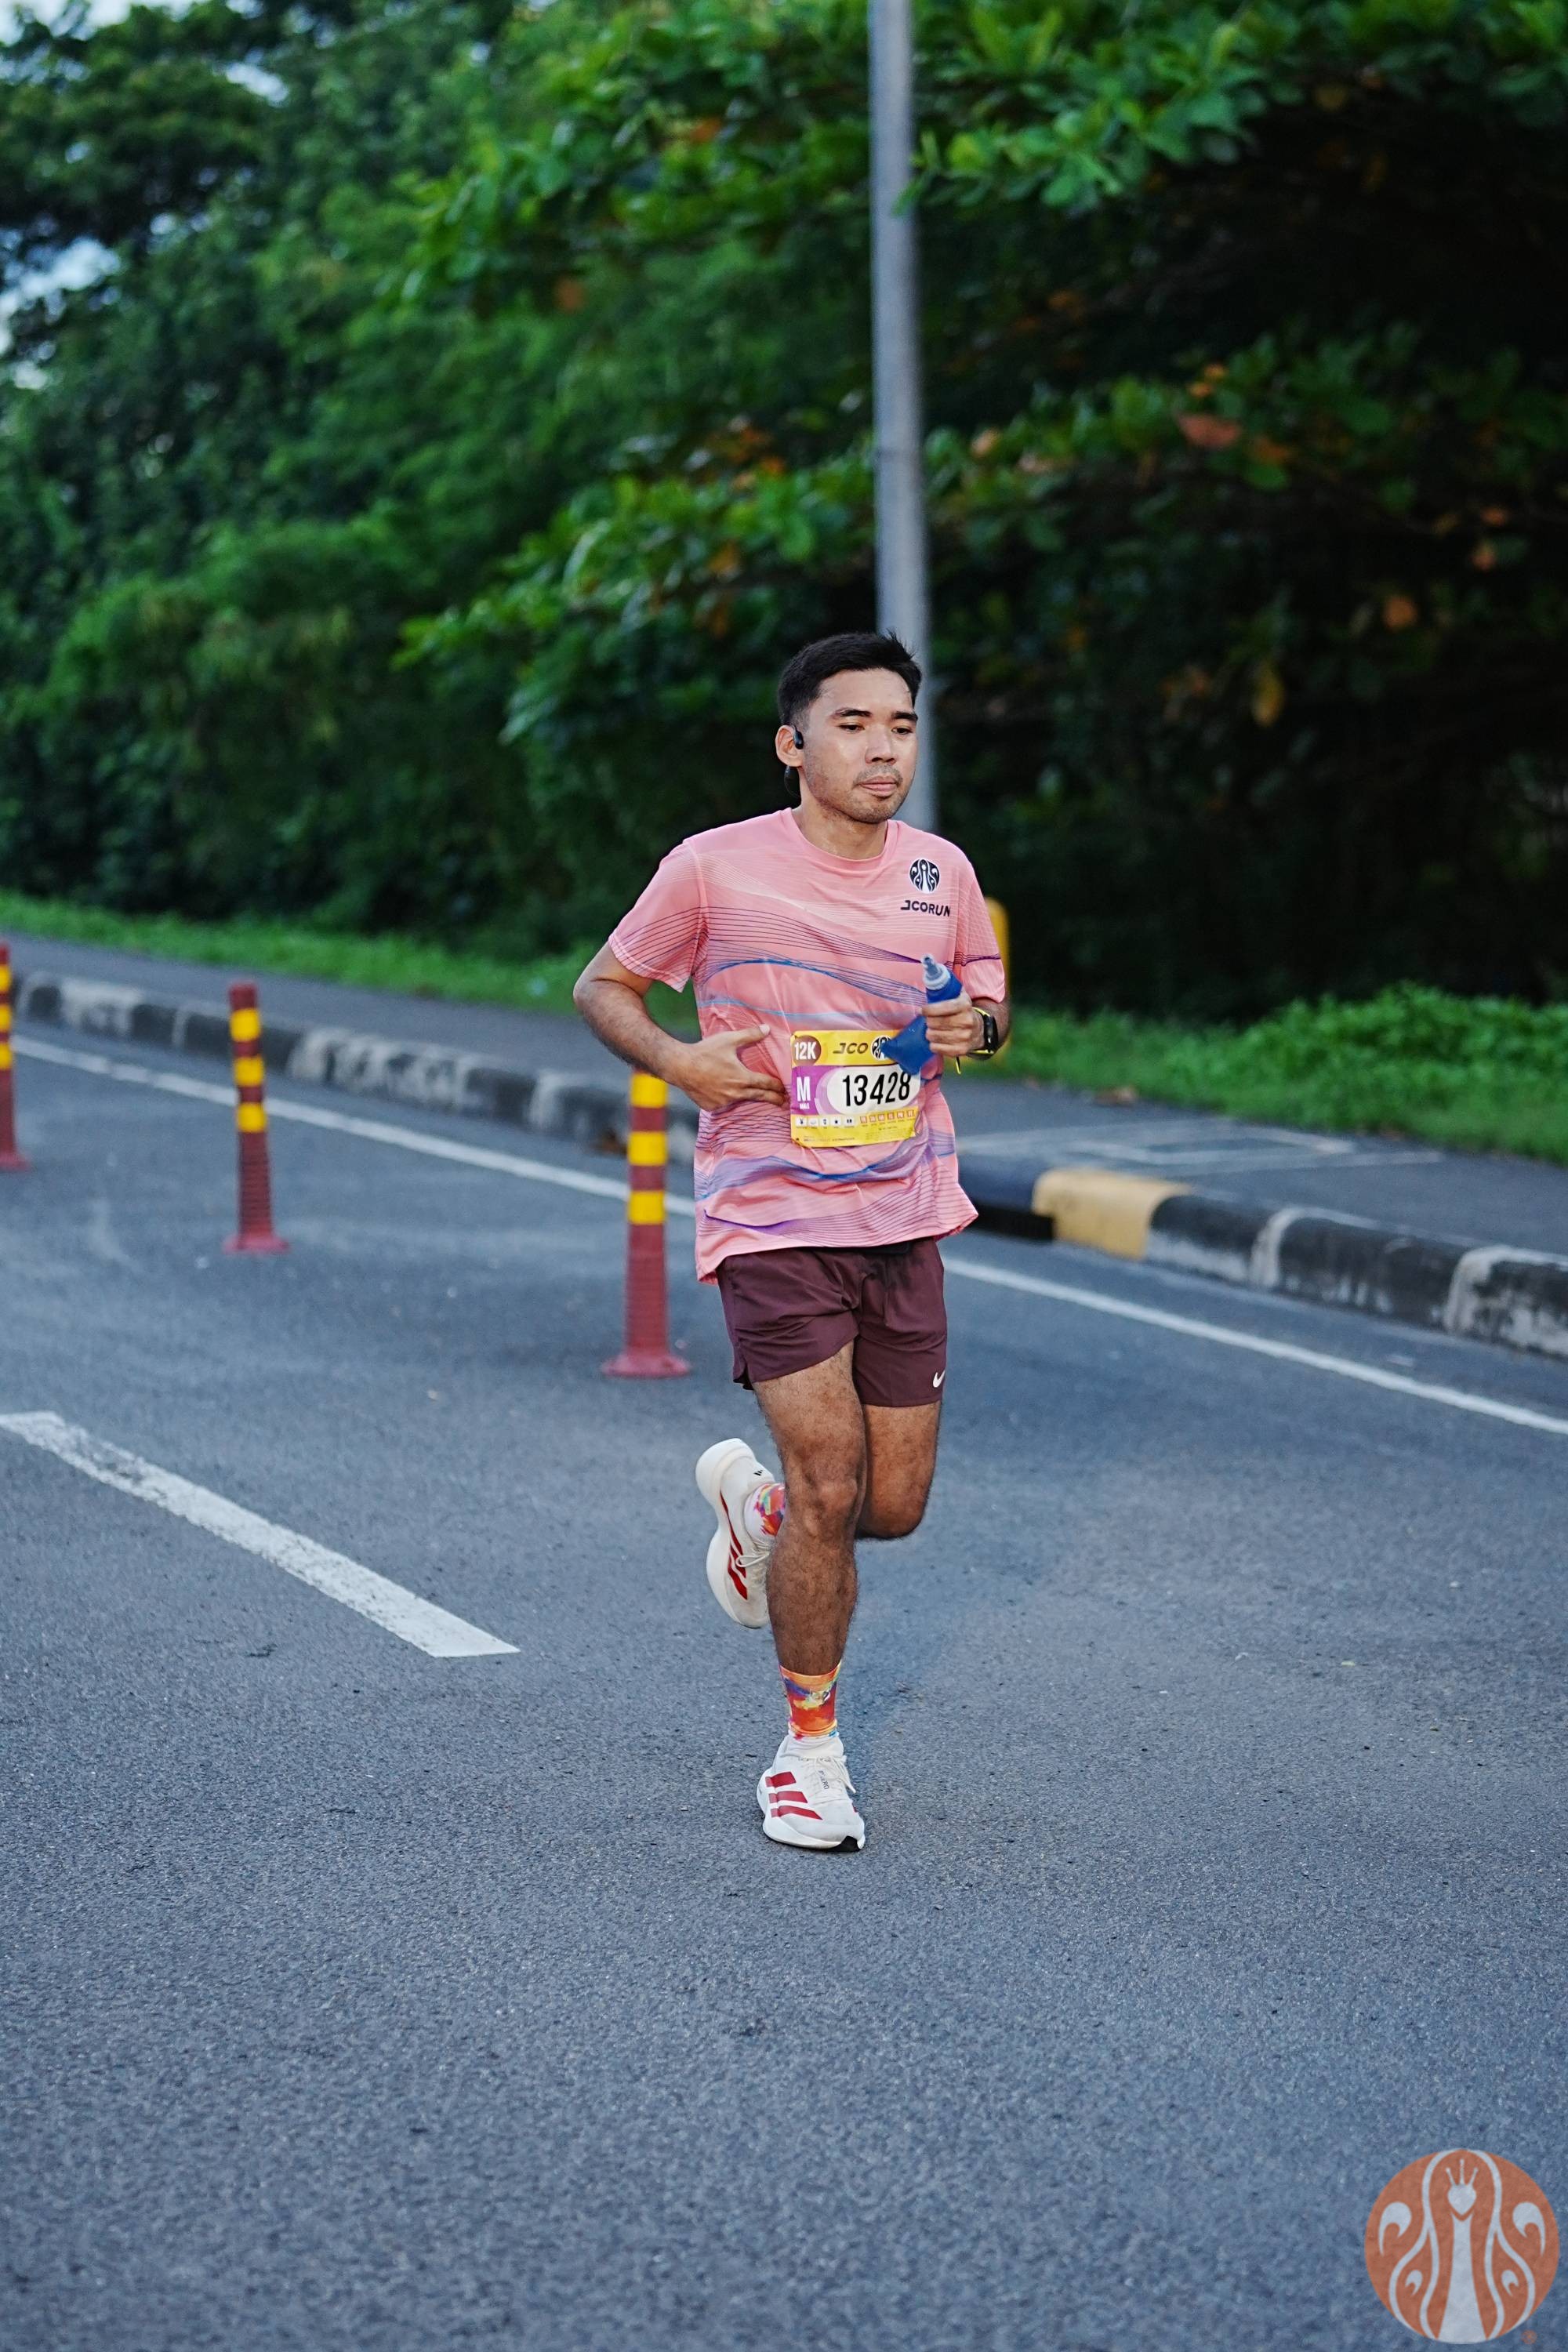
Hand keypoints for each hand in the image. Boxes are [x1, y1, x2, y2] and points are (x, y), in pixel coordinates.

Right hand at [668, 1025, 786, 1111]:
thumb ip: (749, 1035)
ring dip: (746, 1096)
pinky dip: (725, 1098)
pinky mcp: (712, 1106)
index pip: (766, 1084)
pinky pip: (723, 1103)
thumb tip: (767, 1029)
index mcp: (742, 1077)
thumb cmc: (705, 1052)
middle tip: (782, 1102)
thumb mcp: (729, 1040)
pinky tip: (723, 1092)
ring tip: (752, 1094)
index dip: (776, 1086)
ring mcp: (723, 1101)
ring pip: (740, 1100)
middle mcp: (735, 1092)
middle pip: (759, 1097)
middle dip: (772, 1099)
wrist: (680, 1066)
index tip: (783, 1089)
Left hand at [923, 988, 983, 1058]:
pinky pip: (937, 1048)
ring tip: (932, 1030)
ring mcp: (964, 1037)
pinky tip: (936, 1040)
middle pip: (935, 1023)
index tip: (922, 1010)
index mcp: (964, 1005)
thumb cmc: (964, 1011)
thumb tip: (932, 975)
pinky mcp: (961, 1050)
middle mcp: (966, 1021)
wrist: (980, 1030)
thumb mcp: (960, 996)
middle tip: (929, 1021)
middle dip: (928, 1022)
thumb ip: (949, 988)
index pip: (942, 1007)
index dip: (928, 1009)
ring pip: (934, 1036)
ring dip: (929, 1033)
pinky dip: (933, 1045)